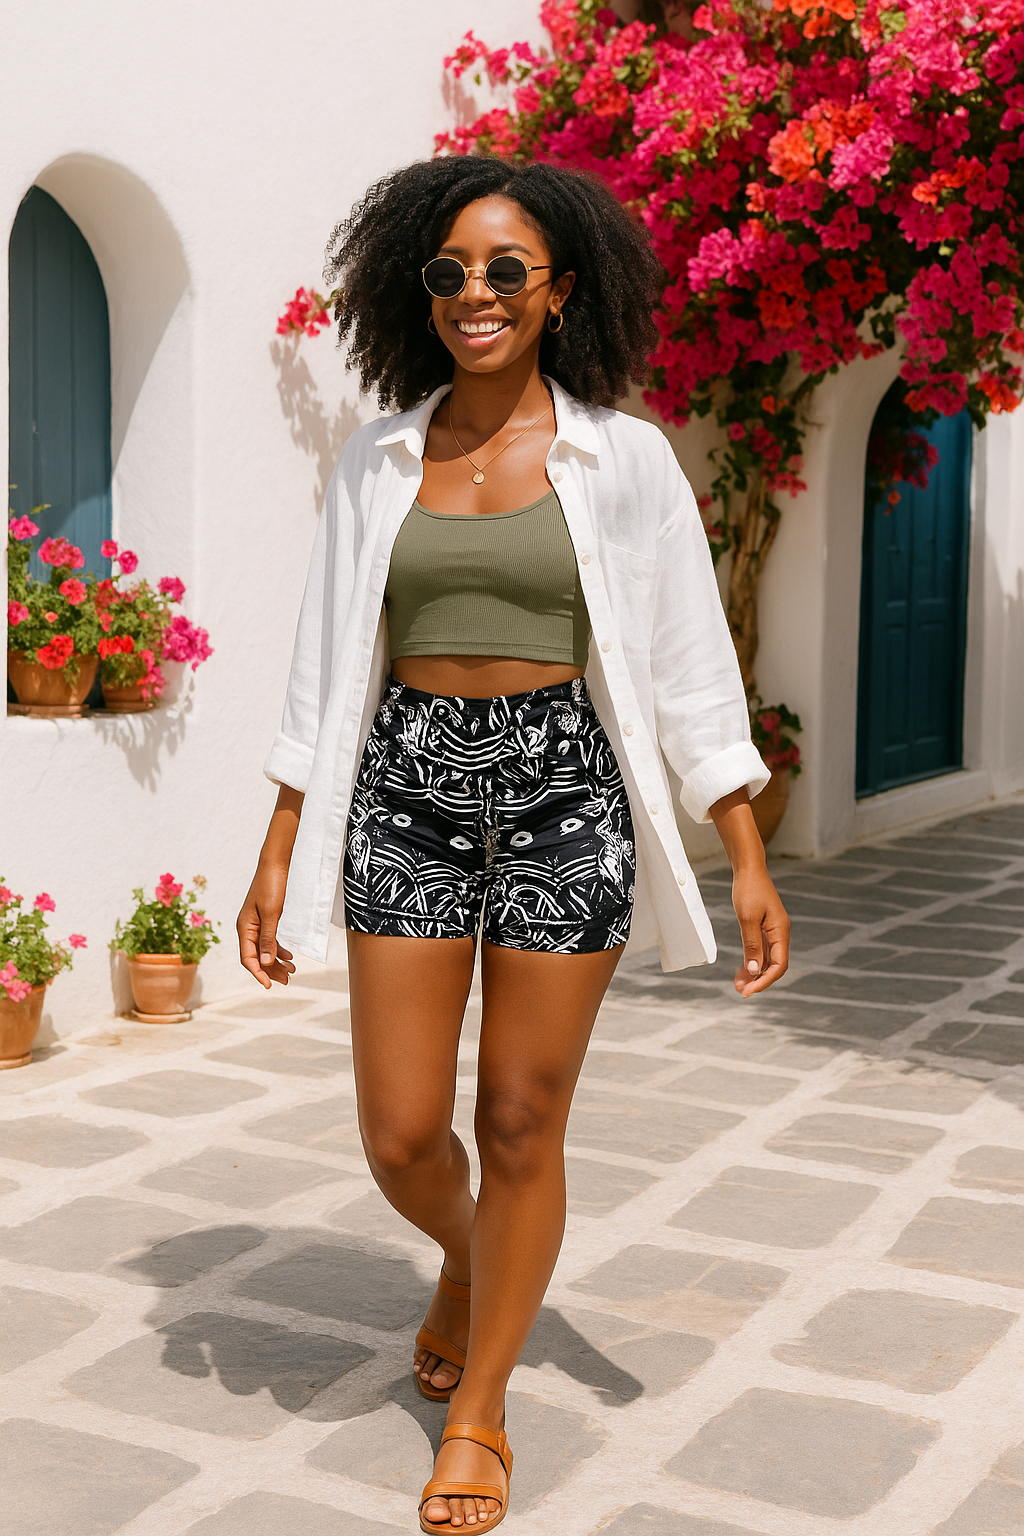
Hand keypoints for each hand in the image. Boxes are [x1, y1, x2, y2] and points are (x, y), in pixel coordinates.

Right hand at [236, 862, 295, 988]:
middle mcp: (247, 928)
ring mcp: (256, 924)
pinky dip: (279, 950)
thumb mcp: (272, 913)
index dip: (258, 973)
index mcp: (244, 928)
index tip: (270, 985)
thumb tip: (264, 962)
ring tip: (292, 971)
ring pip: (264, 950)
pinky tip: (289, 956)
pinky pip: (270, 940)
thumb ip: (268, 938)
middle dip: (271, 970)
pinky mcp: (266, 919)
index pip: (248, 958)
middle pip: (256, 957)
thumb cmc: (272, 885)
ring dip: (277, 962)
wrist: (275, 864)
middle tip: (288, 980)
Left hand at [731, 865, 789, 995]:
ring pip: (766, 960)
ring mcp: (772, 932)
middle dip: (759, 980)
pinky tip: (741, 972)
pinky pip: (760, 951)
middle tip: (740, 992)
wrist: (748, 870)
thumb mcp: (748, 918)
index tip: (748, 991)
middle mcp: (780, 934)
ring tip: (738, 986)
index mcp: (781, 931)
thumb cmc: (749, 890)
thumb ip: (752, 945)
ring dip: (754, 974)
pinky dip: (751, 962)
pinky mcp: (763, 929)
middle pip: (774, 966)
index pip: (779, 965)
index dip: (765, 981)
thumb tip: (755, 971)